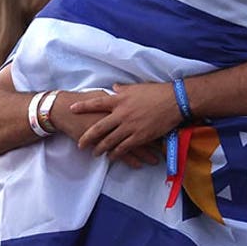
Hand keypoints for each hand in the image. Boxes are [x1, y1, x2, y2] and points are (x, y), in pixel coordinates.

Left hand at [69, 82, 183, 160]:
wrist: (174, 101)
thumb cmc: (157, 92)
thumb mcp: (137, 88)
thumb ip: (123, 89)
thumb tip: (114, 88)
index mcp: (120, 100)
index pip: (97, 103)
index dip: (83, 107)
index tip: (72, 109)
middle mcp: (121, 113)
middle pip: (99, 127)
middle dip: (87, 137)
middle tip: (80, 144)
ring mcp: (130, 126)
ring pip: (110, 140)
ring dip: (101, 148)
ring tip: (94, 153)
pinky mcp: (140, 136)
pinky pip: (124, 147)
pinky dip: (116, 153)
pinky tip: (112, 157)